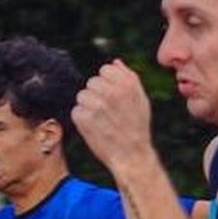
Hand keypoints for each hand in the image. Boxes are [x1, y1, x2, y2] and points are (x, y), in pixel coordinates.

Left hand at [72, 60, 155, 174]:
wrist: (131, 156)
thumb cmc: (137, 129)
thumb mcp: (141, 100)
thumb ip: (129, 78)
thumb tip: (115, 62)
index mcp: (125, 83)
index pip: (105, 70)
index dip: (107, 84)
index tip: (113, 99)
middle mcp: (110, 91)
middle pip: (91, 82)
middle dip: (97, 95)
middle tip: (107, 113)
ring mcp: (95, 105)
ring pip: (82, 96)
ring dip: (88, 107)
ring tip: (101, 121)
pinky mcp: (84, 118)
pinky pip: (76, 111)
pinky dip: (82, 120)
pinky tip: (94, 129)